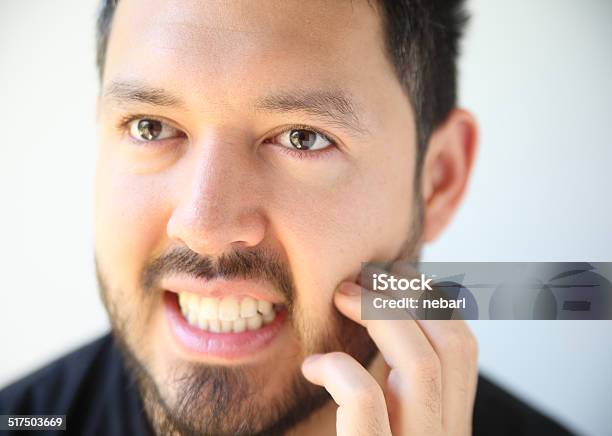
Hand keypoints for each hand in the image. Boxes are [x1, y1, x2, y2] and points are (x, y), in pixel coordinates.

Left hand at [301, 278, 478, 435]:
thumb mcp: (383, 412)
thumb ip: (390, 377)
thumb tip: (382, 308)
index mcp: (447, 423)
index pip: (463, 348)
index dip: (431, 299)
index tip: (393, 275)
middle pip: (453, 346)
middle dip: (408, 293)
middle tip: (364, 274)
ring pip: (421, 365)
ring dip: (379, 313)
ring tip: (341, 296)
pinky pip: (365, 398)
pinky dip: (337, 367)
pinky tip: (313, 367)